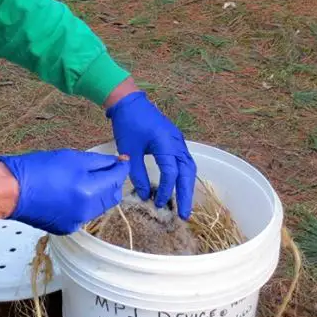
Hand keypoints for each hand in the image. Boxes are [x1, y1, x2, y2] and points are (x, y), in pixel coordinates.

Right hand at [0, 150, 129, 234]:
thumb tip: (116, 162)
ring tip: (86, 179)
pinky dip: (85, 204)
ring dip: (100, 193)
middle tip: (106, 168)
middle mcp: (86, 210)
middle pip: (112, 196)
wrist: (10, 191)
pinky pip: (84, 215)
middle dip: (112, 182)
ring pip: (99, 206)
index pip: (116, 178)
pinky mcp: (66, 228)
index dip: (121, 167)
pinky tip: (72, 192)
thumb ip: (98, 162)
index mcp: (88, 190)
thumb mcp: (71, 158)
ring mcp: (76, 222)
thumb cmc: (36, 169)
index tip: (122, 160)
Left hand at [106, 91, 196, 218]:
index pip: (171, 173)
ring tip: (184, 205)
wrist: (128, 102)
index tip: (158, 204)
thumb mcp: (129, 151)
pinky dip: (183, 176)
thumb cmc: (128, 124)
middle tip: (185, 215)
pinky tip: (179, 187)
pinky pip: (184, 161)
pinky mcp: (174, 141)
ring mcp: (178, 140)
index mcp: (166, 143)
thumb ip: (138, 174)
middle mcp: (177, 142)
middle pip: (187, 172)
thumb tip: (144, 195)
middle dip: (186, 194)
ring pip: (189, 167)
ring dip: (187, 186)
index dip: (167, 190)